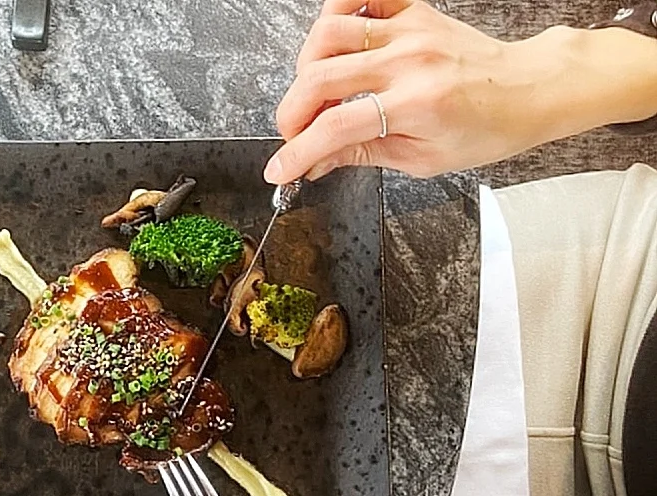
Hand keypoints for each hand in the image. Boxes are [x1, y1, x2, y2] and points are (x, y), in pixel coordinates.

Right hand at [265, 0, 656, 179]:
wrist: (526, 91)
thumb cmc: (484, 130)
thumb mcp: (421, 160)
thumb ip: (362, 155)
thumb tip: (317, 163)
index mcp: (416, 106)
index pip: (336, 128)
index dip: (297, 153)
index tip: (280, 171)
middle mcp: (409, 61)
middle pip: (321, 79)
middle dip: (292, 115)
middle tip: (292, 135)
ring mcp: (409, 30)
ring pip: (329, 34)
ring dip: (305, 69)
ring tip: (312, 95)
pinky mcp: (412, 11)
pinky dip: (334, 15)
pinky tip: (330, 45)